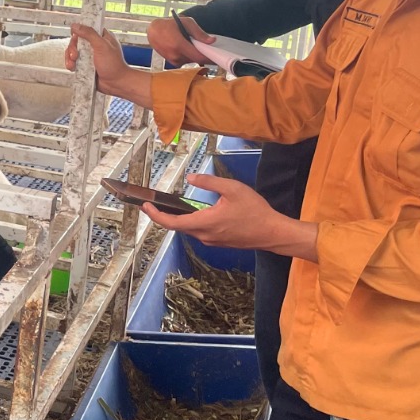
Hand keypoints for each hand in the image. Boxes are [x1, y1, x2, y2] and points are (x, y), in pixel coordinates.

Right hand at [66, 24, 150, 103]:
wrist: (115, 84)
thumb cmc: (113, 65)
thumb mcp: (102, 46)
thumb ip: (89, 34)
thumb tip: (76, 26)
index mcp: (101, 37)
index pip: (86, 28)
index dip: (79, 31)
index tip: (75, 36)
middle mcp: (94, 45)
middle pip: (77, 41)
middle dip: (72, 48)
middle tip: (75, 55)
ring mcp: (89, 56)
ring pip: (73, 51)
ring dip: (70, 57)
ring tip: (73, 63)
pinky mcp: (84, 65)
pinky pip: (73, 62)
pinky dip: (70, 64)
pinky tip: (72, 68)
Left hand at [142, 174, 318, 261]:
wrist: (273, 232)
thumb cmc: (255, 211)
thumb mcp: (232, 189)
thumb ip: (209, 182)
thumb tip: (190, 178)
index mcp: (205, 223)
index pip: (172, 222)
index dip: (156, 215)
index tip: (145, 206)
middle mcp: (205, 235)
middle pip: (178, 226)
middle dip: (164, 215)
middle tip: (153, 203)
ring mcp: (212, 240)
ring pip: (189, 229)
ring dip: (179, 218)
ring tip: (171, 205)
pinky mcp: (219, 241)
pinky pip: (200, 231)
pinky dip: (192, 221)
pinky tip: (195, 211)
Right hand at [146, 15, 214, 66]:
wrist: (153, 31)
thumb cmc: (170, 24)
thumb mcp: (186, 22)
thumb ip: (199, 33)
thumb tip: (212, 41)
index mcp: (179, 45)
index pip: (198, 56)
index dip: (210, 58)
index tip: (218, 57)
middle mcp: (175, 55)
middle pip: (196, 60)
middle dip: (203, 55)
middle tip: (208, 48)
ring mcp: (173, 60)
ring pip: (191, 61)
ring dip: (195, 55)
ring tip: (193, 45)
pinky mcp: (172, 62)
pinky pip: (185, 61)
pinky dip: (188, 56)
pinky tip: (186, 48)